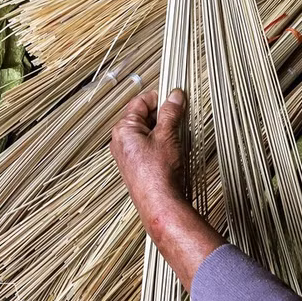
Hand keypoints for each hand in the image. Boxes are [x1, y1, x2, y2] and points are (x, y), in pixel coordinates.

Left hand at [110, 88, 224, 290]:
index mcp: (123, 130)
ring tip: (179, 133)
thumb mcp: (167, 136)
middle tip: (180, 114)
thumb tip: (175, 97)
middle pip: (143, 116)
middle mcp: (121, 141)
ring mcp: (128, 155)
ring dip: (164, 129)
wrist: (159, 203)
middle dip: (162, 114)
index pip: (139, 102)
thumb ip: (170, 113)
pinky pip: (148, 146)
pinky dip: (161, 142)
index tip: (174, 97)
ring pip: (147, 132)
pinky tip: (174, 148)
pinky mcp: (137, 166)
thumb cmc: (158, 173)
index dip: (158, 98)